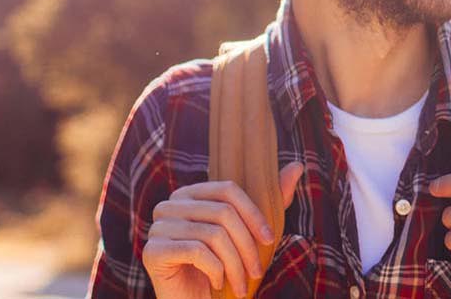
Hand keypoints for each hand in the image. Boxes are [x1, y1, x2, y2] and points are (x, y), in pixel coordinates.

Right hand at [143, 162, 305, 298]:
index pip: (228, 190)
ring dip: (235, 265)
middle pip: (222, 213)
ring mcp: (157, 227)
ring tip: (242, 285)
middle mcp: (169, 205)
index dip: (253, 213)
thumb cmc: (223, 267)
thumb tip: (298, 165)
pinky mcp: (152, 251)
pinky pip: (196, 251)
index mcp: (189, 194)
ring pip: (212, 234)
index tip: (270, 239)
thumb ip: (272, 200)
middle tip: (257, 273)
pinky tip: (218, 283)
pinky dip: (216, 270)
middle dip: (247, 247)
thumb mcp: (252, 232)